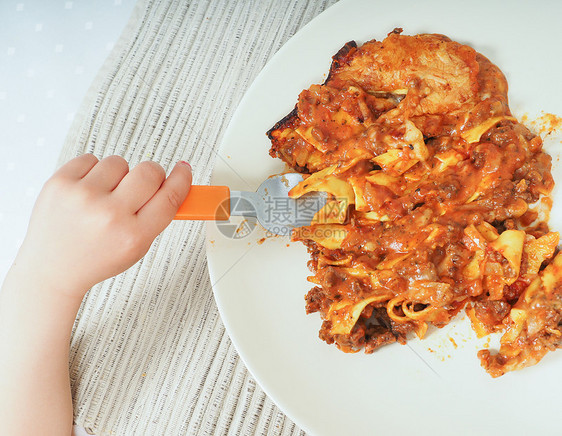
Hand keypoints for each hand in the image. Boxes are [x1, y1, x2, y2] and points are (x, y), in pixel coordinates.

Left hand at [14, 154, 191, 297]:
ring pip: (119, 162)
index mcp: (133, 236)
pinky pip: (91, 159)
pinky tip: (87, 192)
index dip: (181, 179)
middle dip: (151, 175)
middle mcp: (109, 215)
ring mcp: (83, 196)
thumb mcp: (136, 248)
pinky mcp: (60, 183)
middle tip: (142, 185)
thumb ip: (157, 217)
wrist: (52, 268)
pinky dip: (92, 172)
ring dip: (118, 176)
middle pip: (149, 171)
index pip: (170, 196)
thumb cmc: (94, 259)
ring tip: (105, 196)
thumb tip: (176, 184)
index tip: (183, 170)